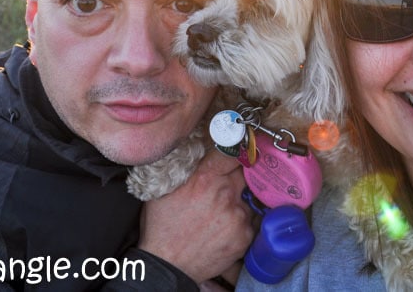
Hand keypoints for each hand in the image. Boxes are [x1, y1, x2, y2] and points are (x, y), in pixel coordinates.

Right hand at [137, 148, 253, 283]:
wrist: (168, 264)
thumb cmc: (163, 226)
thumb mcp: (166, 188)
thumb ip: (188, 167)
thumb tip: (199, 148)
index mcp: (205, 178)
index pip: (232, 153)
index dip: (233, 153)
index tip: (233, 155)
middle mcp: (225, 193)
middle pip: (243, 174)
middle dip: (234, 178)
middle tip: (222, 188)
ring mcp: (237, 215)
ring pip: (246, 199)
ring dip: (237, 202)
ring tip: (218, 215)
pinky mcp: (244, 235)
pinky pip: (249, 221)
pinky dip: (239, 223)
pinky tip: (222, 229)